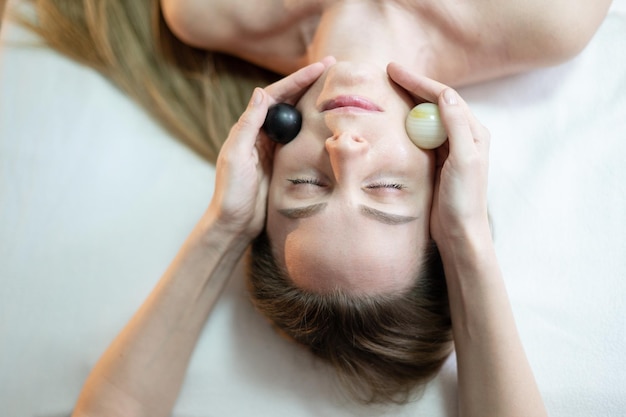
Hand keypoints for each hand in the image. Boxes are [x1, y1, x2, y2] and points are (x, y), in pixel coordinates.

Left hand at [208, 57, 334, 238]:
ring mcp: (275, 149)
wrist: (236, 223)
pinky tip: (330, 124)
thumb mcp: (236, 155)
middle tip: (334, 68)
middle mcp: (262, 134)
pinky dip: (315, 129)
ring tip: (336, 90)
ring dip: (314, 104)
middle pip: (289, 103)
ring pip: (298, 120)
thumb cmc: (231, 191)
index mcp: (249, 128)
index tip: (319, 67)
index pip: (276, 96)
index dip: (297, 80)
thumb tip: (261, 92)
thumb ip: (248, 125)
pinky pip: (302, 142)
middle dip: (309, 84)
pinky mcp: (285, 165)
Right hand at [387, 63, 490, 247]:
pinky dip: (405, 124)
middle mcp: (462, 136)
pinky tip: (392, 120)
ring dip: (407, 103)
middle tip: (388, 73)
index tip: (395, 71)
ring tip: (387, 90)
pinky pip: (419, 136)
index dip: (419, 82)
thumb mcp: (464, 160)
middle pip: (434, 103)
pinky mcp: (435, 162)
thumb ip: (456, 126)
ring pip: (425, 118)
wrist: (459, 233)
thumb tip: (446, 95)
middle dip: (412, 87)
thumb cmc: (464, 199)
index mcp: (472, 132)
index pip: (444, 97)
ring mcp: (448, 149)